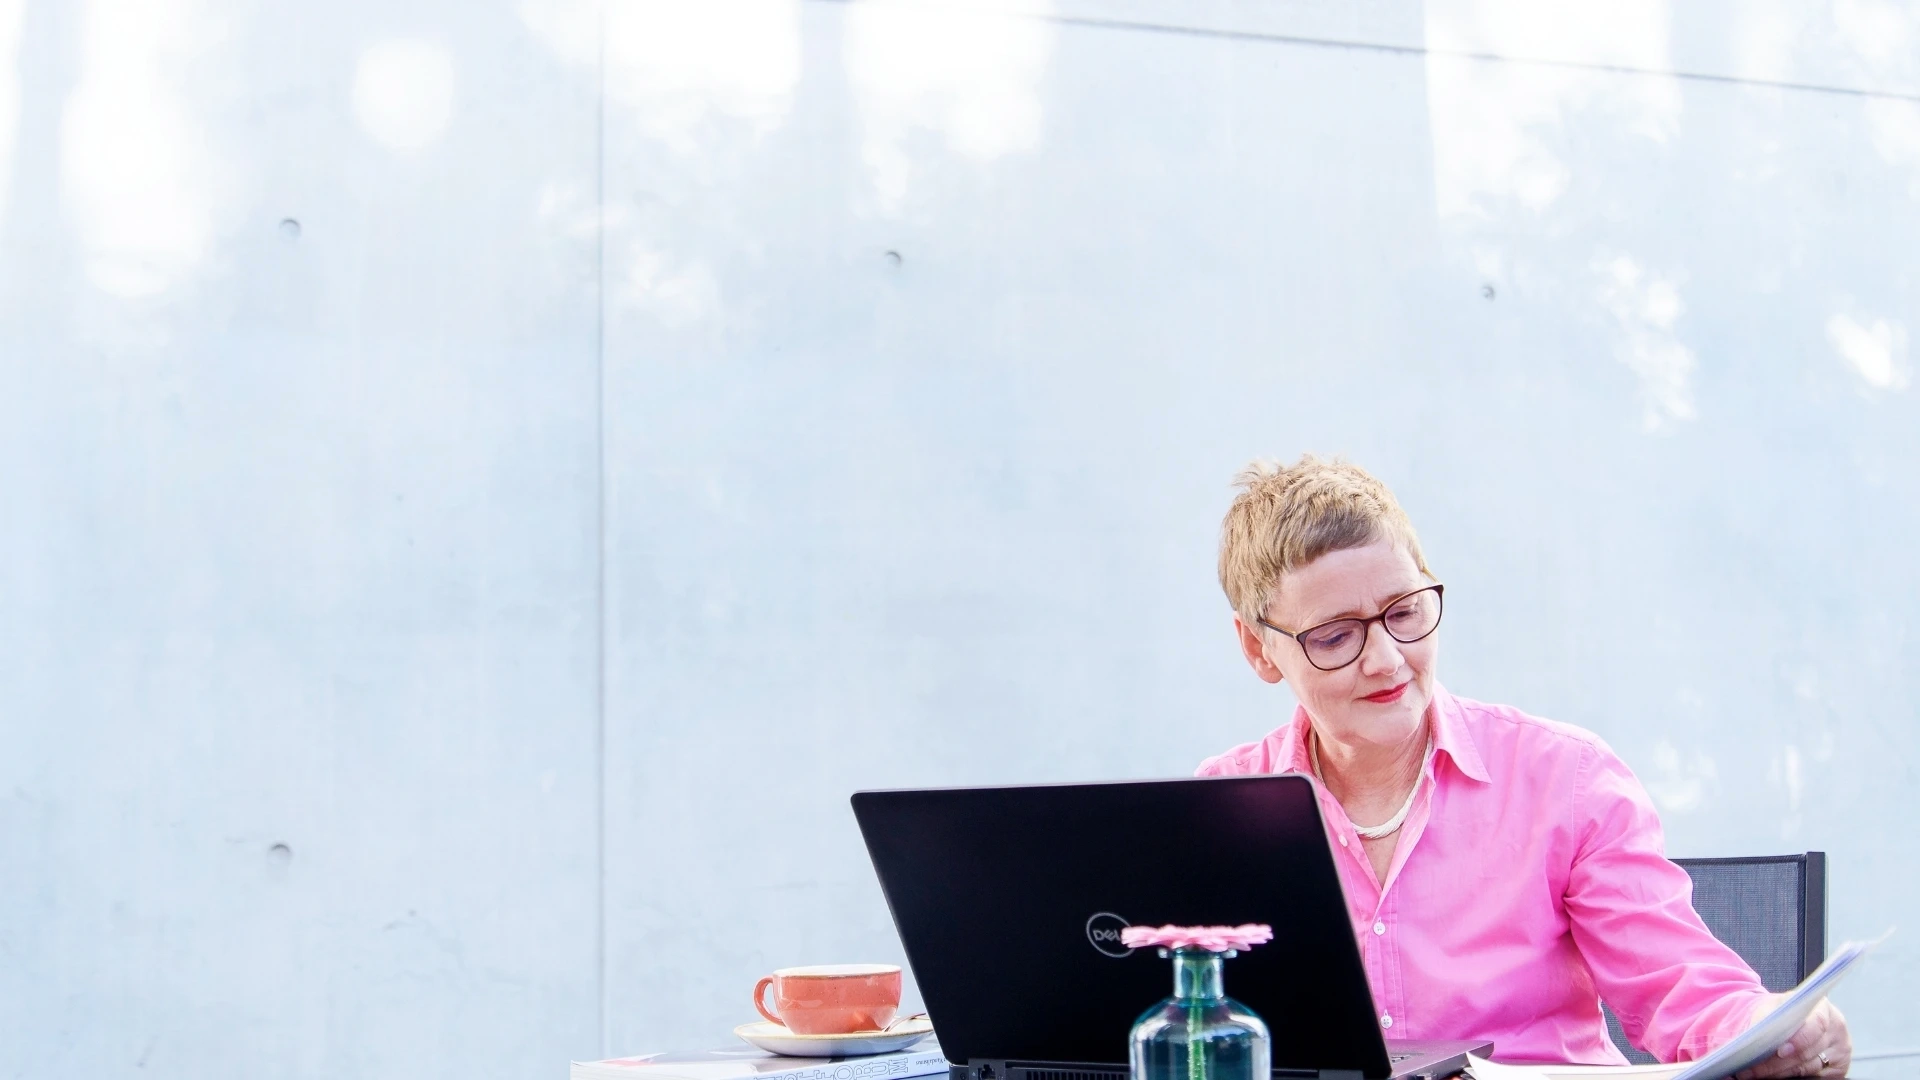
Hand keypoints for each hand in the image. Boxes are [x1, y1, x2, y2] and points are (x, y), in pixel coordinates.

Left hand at [1733, 998, 1849, 1078]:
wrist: (1790, 1019)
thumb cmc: (1782, 1013)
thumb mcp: (1773, 1006)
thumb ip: (1766, 1018)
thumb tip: (1749, 1036)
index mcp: (1823, 1008)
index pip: (1817, 1023)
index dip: (1799, 1039)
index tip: (1779, 1051)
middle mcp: (1836, 1029)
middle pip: (1808, 1052)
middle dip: (1778, 1062)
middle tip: (1753, 1068)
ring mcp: (1839, 1050)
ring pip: (1808, 1068)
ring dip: (1780, 1072)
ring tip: (1755, 1073)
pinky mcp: (1838, 1068)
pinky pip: (1814, 1076)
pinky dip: (1792, 1077)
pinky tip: (1773, 1076)